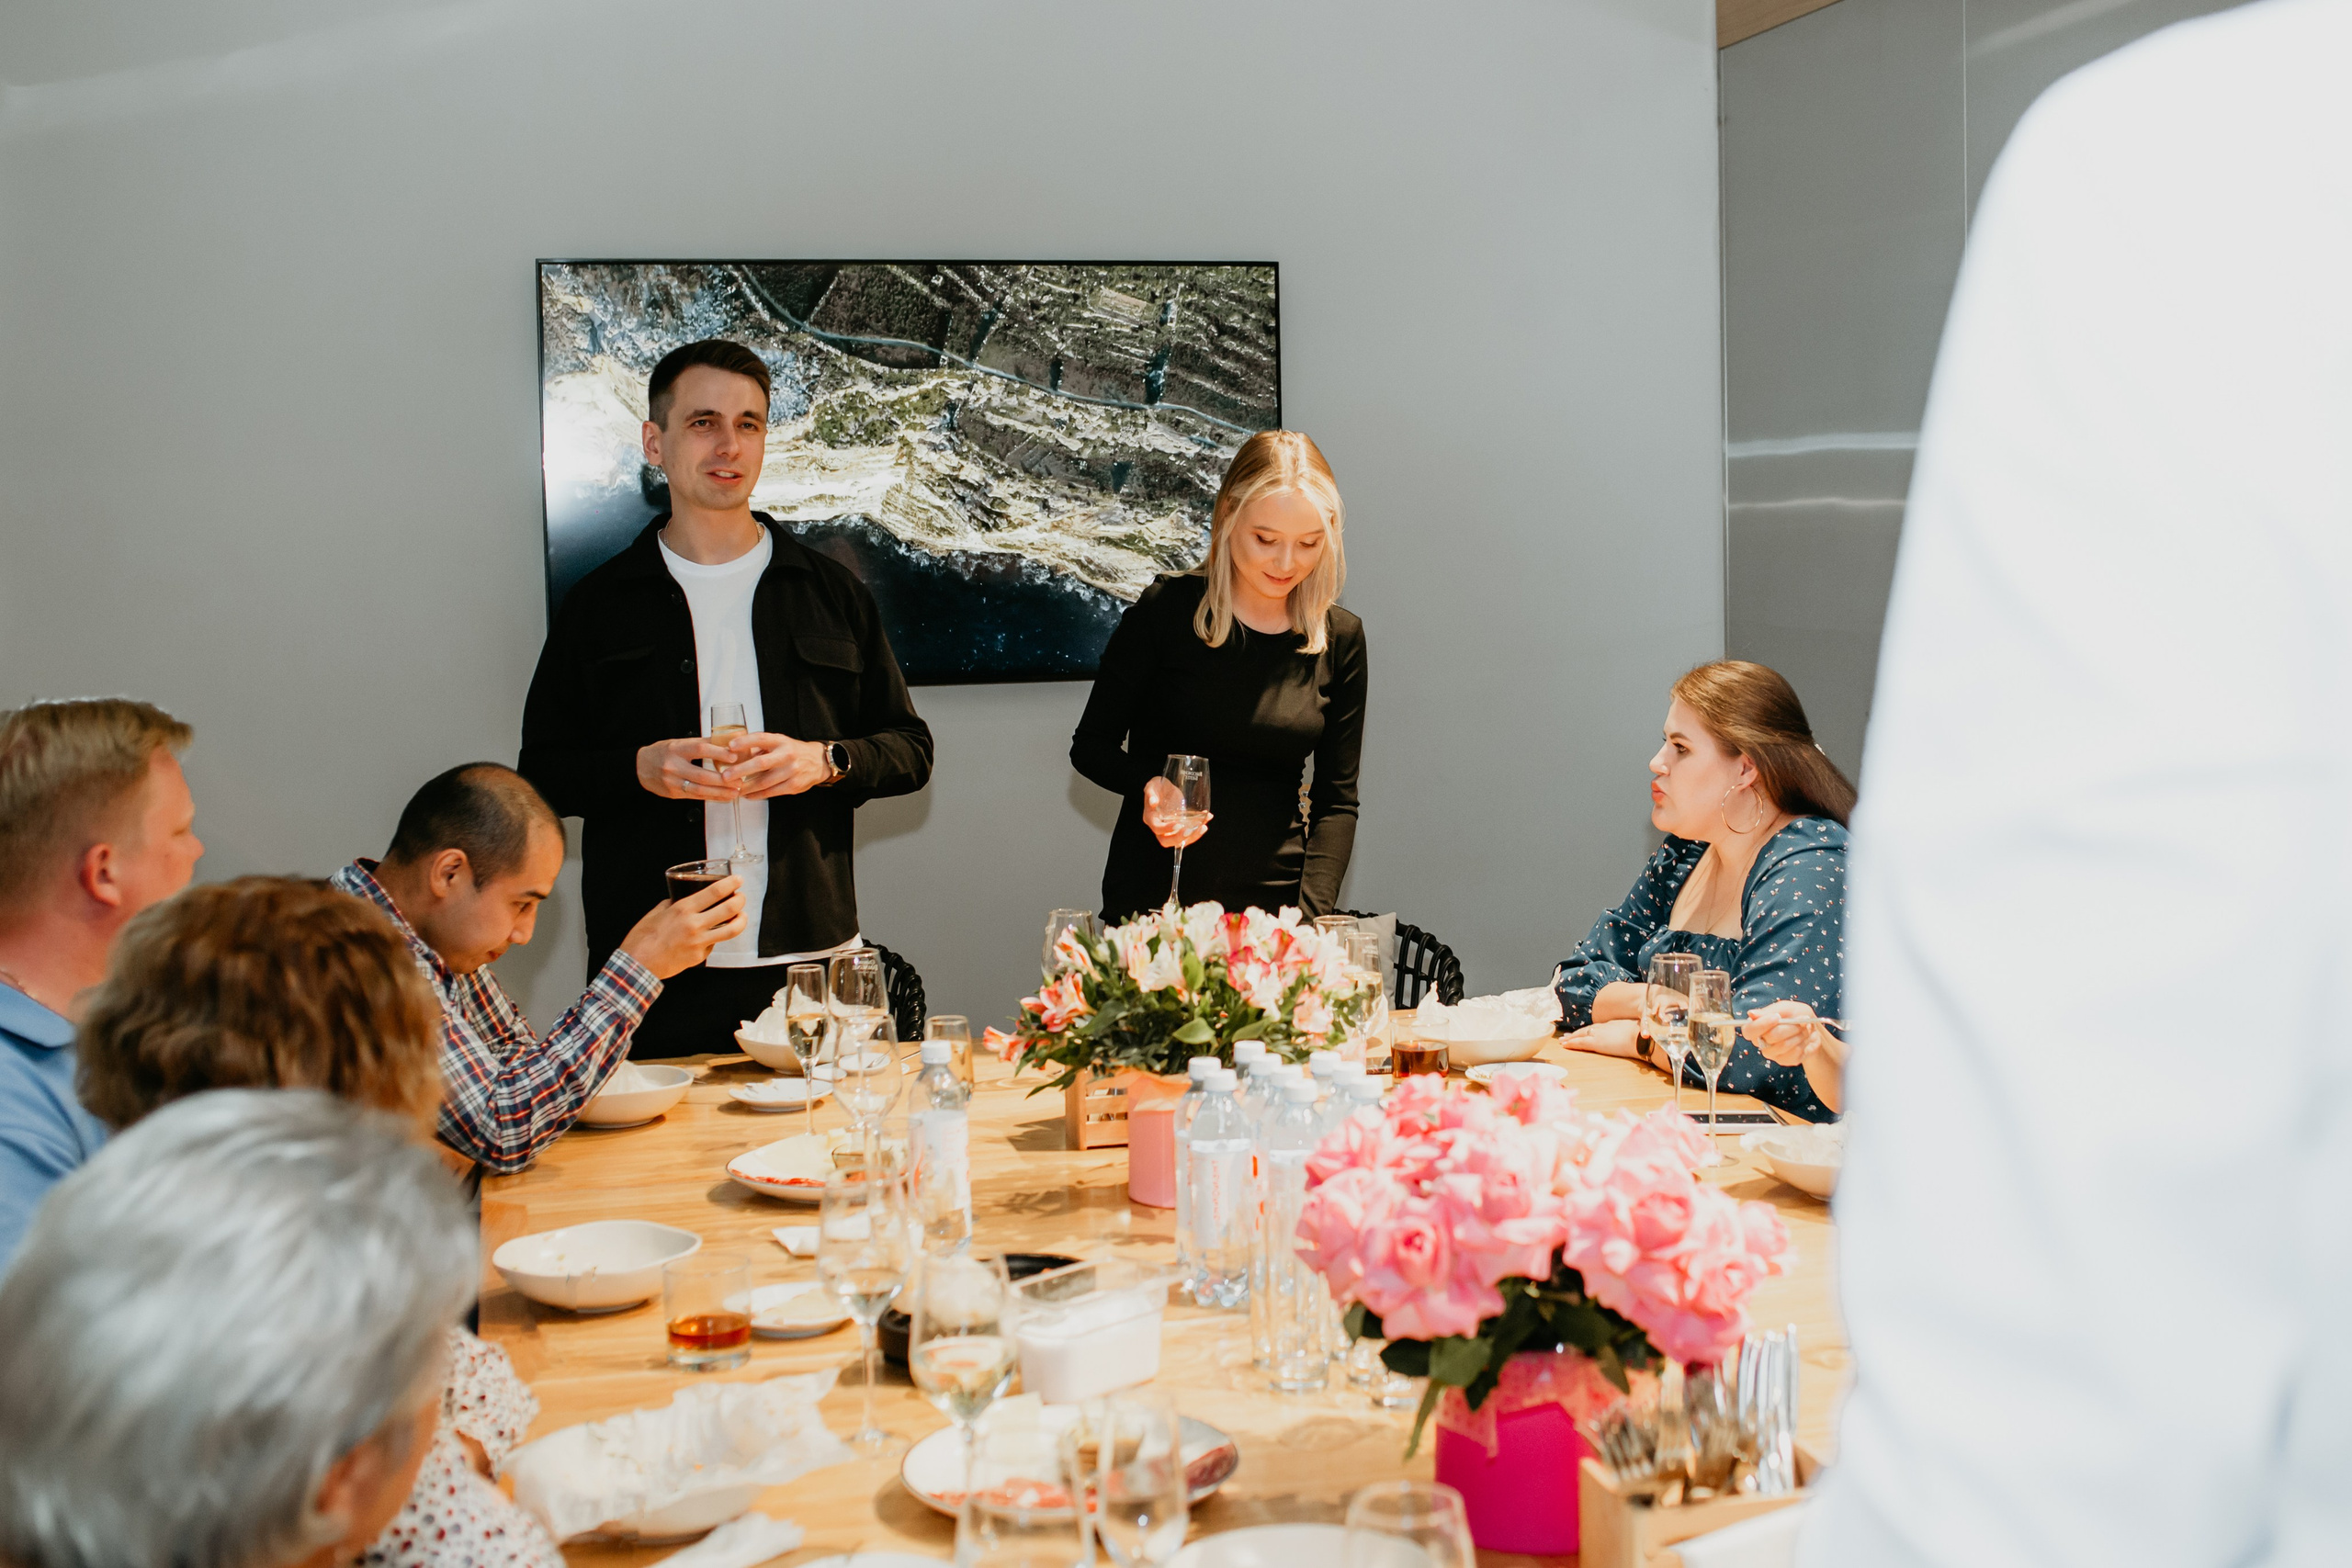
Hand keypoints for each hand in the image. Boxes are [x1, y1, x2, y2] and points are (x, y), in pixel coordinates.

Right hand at [618, 873, 748, 979]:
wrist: (638, 964)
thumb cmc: (643, 938)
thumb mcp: (657, 913)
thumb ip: (673, 904)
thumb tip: (682, 899)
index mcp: (683, 909)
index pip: (715, 892)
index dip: (731, 884)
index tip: (738, 880)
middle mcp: (694, 925)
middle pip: (730, 909)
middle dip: (740, 899)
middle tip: (741, 897)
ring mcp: (699, 942)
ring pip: (732, 930)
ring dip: (741, 920)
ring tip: (741, 916)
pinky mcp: (699, 957)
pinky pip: (713, 944)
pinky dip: (715, 938)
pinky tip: (711, 935)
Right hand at [636, 736, 739, 800]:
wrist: (639, 767)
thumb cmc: (663, 752)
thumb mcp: (679, 743)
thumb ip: (700, 744)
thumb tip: (726, 742)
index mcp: (676, 748)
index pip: (700, 749)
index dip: (718, 753)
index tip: (734, 756)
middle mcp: (673, 765)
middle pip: (701, 774)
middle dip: (723, 779)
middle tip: (740, 780)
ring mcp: (672, 781)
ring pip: (699, 789)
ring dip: (720, 792)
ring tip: (736, 791)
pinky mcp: (673, 793)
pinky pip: (696, 797)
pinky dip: (712, 797)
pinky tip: (724, 797)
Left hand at [726, 733, 834, 798]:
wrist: (819, 762)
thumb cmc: (793, 752)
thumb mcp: (779, 742)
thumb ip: (760, 747)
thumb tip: (734, 752)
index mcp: (781, 741)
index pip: (761, 738)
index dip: (745, 742)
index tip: (730, 746)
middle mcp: (787, 755)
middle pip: (761, 763)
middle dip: (741, 771)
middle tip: (726, 776)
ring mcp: (792, 771)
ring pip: (764, 782)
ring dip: (746, 787)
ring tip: (733, 789)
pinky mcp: (794, 786)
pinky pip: (771, 792)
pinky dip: (757, 795)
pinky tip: (747, 795)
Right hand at [1141, 776, 1210, 849]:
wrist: (1165, 788)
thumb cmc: (1157, 787)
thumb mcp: (1152, 786)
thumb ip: (1150, 793)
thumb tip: (1153, 802)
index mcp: (1150, 818)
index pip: (1157, 829)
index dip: (1167, 829)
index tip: (1178, 824)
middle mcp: (1159, 827)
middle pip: (1166, 841)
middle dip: (1180, 838)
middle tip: (1191, 830)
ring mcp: (1171, 829)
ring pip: (1180, 840)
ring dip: (1192, 836)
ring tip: (1203, 826)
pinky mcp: (1180, 826)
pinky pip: (1189, 832)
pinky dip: (1198, 828)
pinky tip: (1207, 817)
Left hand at [1560, 1019, 1644, 1058]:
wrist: (1641, 1037)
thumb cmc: (1643, 1034)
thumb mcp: (1636, 1030)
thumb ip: (1631, 1032)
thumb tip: (1637, 1036)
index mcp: (1612, 1024)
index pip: (1597, 1027)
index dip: (1588, 1030)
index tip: (1582, 1032)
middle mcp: (1603, 1027)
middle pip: (1586, 1030)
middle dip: (1576, 1033)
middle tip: (1567, 1035)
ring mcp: (1599, 1034)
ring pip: (1580, 1036)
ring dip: (1571, 1038)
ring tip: (1563, 1041)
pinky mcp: (1596, 1043)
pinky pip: (1580, 1043)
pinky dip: (1571, 1043)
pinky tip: (1565, 1045)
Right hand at [1743, 1000, 1829, 1065]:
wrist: (1812, 1028)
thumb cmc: (1796, 1015)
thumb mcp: (1785, 1007)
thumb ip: (1768, 1011)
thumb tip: (1751, 1014)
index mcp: (1756, 1027)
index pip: (1749, 1031)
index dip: (1761, 1025)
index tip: (1777, 1017)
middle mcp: (1760, 1042)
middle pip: (1771, 1037)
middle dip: (1790, 1027)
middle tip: (1802, 1020)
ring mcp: (1771, 1053)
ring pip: (1784, 1045)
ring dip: (1799, 1035)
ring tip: (1804, 1029)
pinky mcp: (1784, 1061)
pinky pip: (1793, 1055)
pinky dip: (1803, 1044)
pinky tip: (1804, 1040)